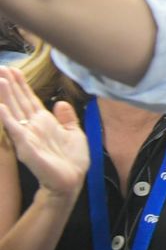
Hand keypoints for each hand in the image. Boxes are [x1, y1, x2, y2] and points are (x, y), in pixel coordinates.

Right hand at [0, 66, 87, 196]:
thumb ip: (67, 118)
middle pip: (18, 101)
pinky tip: (0, 107)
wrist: (71, 181)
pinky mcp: (26, 146)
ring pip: (14, 112)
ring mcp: (27, 135)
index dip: (21, 85)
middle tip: (0, 68)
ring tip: (0, 80)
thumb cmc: (72, 160)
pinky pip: (15, 130)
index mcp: (44, 121)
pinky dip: (7, 118)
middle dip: (10, 85)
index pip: (29, 99)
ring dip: (6, 96)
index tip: (13, 69)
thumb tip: (61, 102)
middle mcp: (32, 126)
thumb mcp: (74, 133)